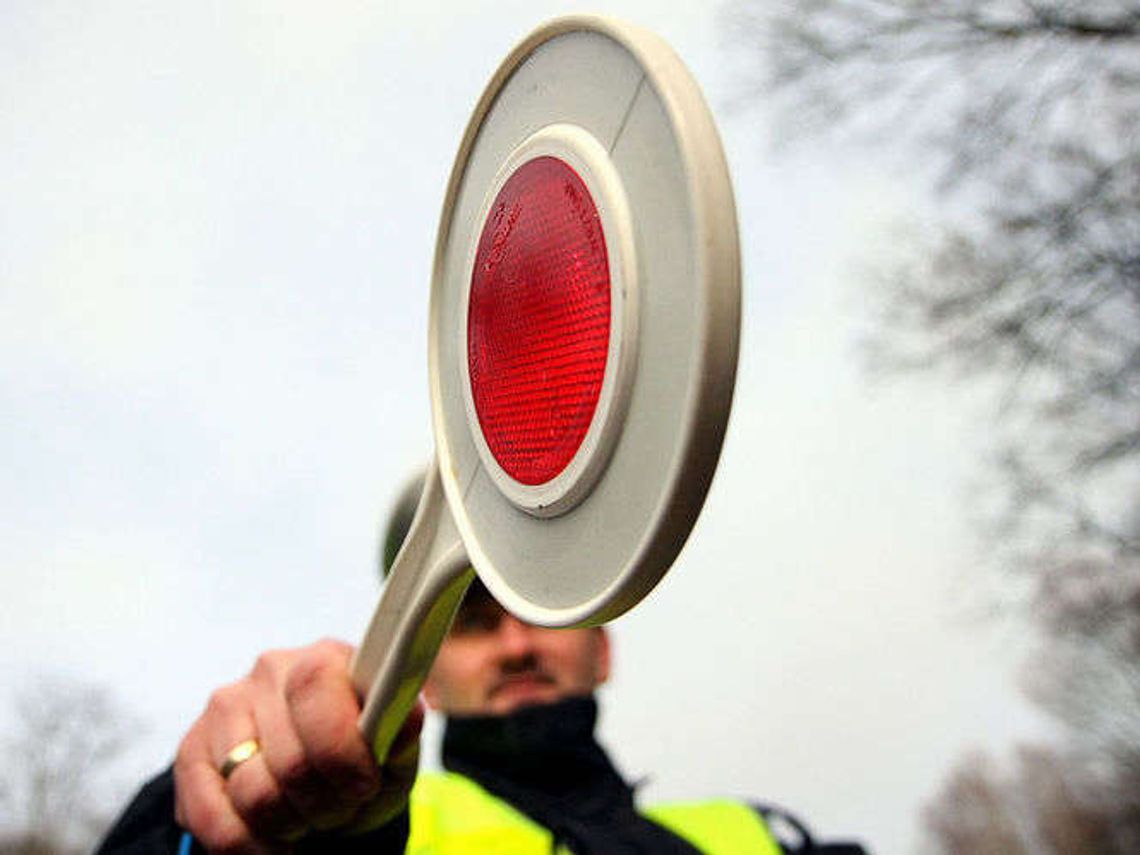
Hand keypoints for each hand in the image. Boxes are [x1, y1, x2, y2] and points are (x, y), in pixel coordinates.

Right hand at [174, 639, 421, 853]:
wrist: (322, 772)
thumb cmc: (364, 756)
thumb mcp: (395, 747)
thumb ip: (401, 730)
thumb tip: (400, 719)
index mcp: (324, 656)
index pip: (316, 688)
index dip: (342, 751)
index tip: (364, 785)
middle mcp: (270, 670)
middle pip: (290, 762)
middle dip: (324, 805)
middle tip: (338, 809)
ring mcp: (225, 706)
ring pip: (252, 795)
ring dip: (289, 826)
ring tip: (308, 817)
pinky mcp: (191, 749)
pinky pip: (212, 819)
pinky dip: (248, 847)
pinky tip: (273, 842)